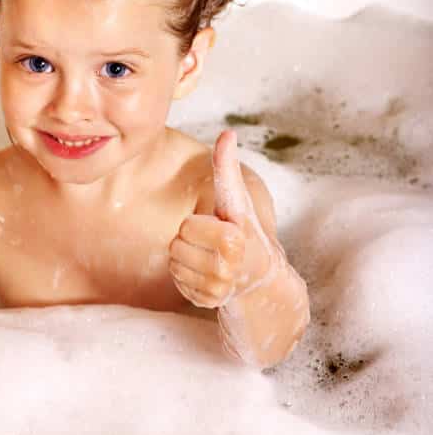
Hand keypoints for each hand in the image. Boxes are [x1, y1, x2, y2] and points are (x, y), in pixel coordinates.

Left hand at [169, 130, 278, 308]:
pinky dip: (186, 277)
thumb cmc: (244, 228)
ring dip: (186, 258)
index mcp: (232, 237)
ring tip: (209, 256)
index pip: (187, 227)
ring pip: (174, 264)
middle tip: (211, 241)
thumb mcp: (236, 198)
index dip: (196, 224)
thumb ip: (227, 167)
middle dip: (189, 239)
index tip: (217, 228)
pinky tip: (206, 273)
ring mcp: (218, 288)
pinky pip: (178, 282)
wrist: (260, 276)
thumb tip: (227, 132)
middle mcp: (227, 266)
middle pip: (176, 245)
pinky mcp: (209, 302)